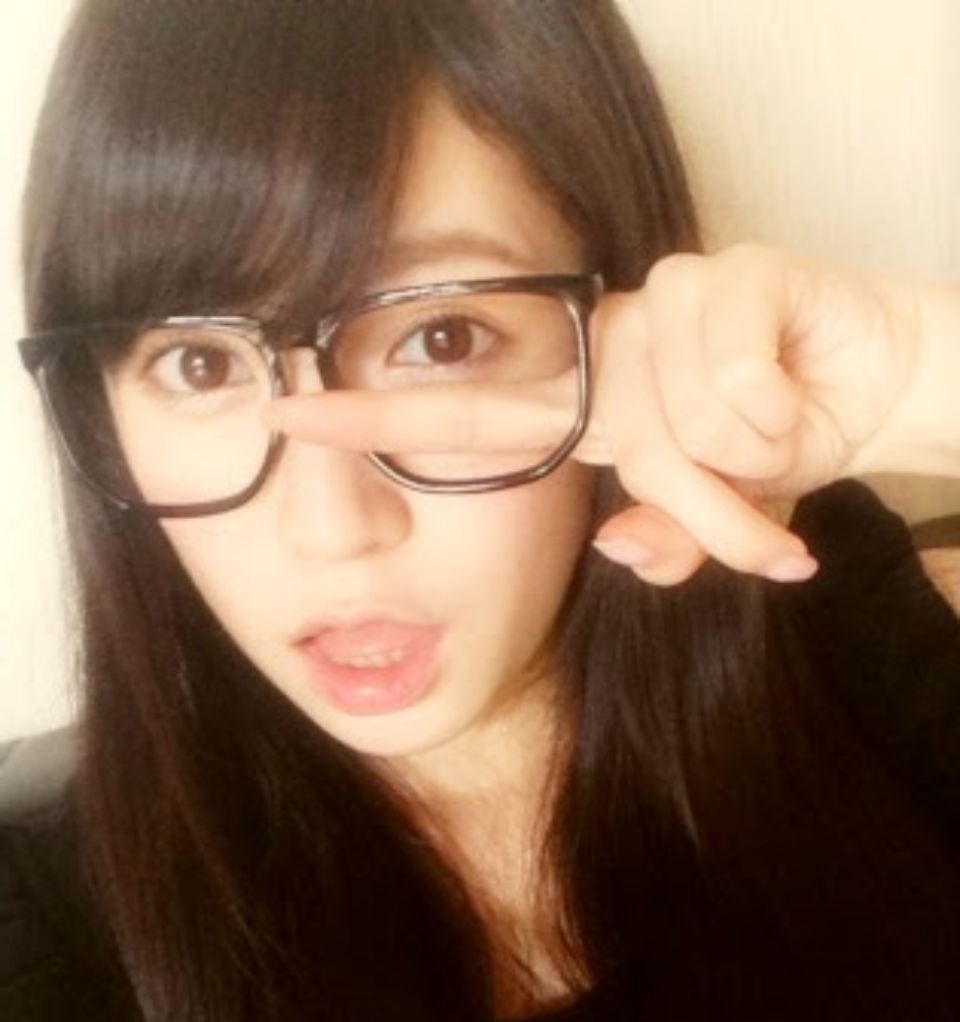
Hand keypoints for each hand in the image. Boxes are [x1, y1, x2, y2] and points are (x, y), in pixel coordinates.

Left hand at [263, 244, 922, 584]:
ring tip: (786, 448)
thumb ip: (668, 545)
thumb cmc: (776, 447)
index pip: (456, 415)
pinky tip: (798, 397)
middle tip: (769, 540)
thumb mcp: (717, 520)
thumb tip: (621, 546)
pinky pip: (738, 379)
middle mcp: (609, 352)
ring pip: (686, 424)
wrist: (870, 380)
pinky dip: (778, 413)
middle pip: (619, 447)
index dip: (367, 418)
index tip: (275, 417)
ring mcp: (663, 304)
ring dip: (754, 469)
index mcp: (585, 408)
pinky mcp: (732, 273)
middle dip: (706, 507)